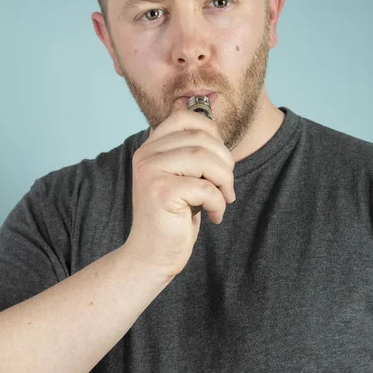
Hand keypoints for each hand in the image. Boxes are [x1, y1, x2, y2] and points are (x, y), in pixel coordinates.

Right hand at [125, 108, 235, 276]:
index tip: (219, 158)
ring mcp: (150, 172)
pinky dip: (218, 203)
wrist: (151, 255)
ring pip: (205, 159)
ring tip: (224, 199)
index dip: (211, 132)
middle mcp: (146, 155)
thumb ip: (191, 151)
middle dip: (225, 162)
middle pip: (201, 139)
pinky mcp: (161, 192)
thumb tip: (217, 120)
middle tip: (226, 186)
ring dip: (224, 181)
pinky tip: (213, 217)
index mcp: (150, 147)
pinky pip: (205, 187)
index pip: (184, 117)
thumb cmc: (173, 216)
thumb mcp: (182, 177)